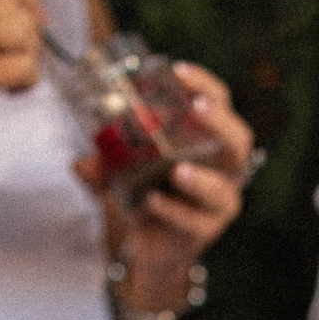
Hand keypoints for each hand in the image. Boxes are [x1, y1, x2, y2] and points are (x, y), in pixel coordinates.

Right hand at [0, 0, 46, 178]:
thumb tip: (36, 5)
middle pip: (14, 3)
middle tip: (16, 61)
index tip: (31, 25)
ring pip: (21, 29)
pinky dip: (27, 81)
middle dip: (30, 34)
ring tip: (10, 77)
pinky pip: (24, 64)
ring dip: (29, 57)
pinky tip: (8, 93)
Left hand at [79, 61, 256, 306]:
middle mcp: (223, 171)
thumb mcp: (123, 173)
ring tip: (178, 171)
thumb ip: (104, 167)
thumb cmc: (146, 196)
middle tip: (196, 108)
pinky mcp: (205, 231)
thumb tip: (80, 163)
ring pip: (222, 189)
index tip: (178, 70)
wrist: (150, 249)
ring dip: (201, 179)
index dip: (205, 86)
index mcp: (209, 143)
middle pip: (238, 142)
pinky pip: (194, 221)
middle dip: (219, 123)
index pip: (220, 105)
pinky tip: (153, 201)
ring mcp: (218, 203)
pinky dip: (172, 210)